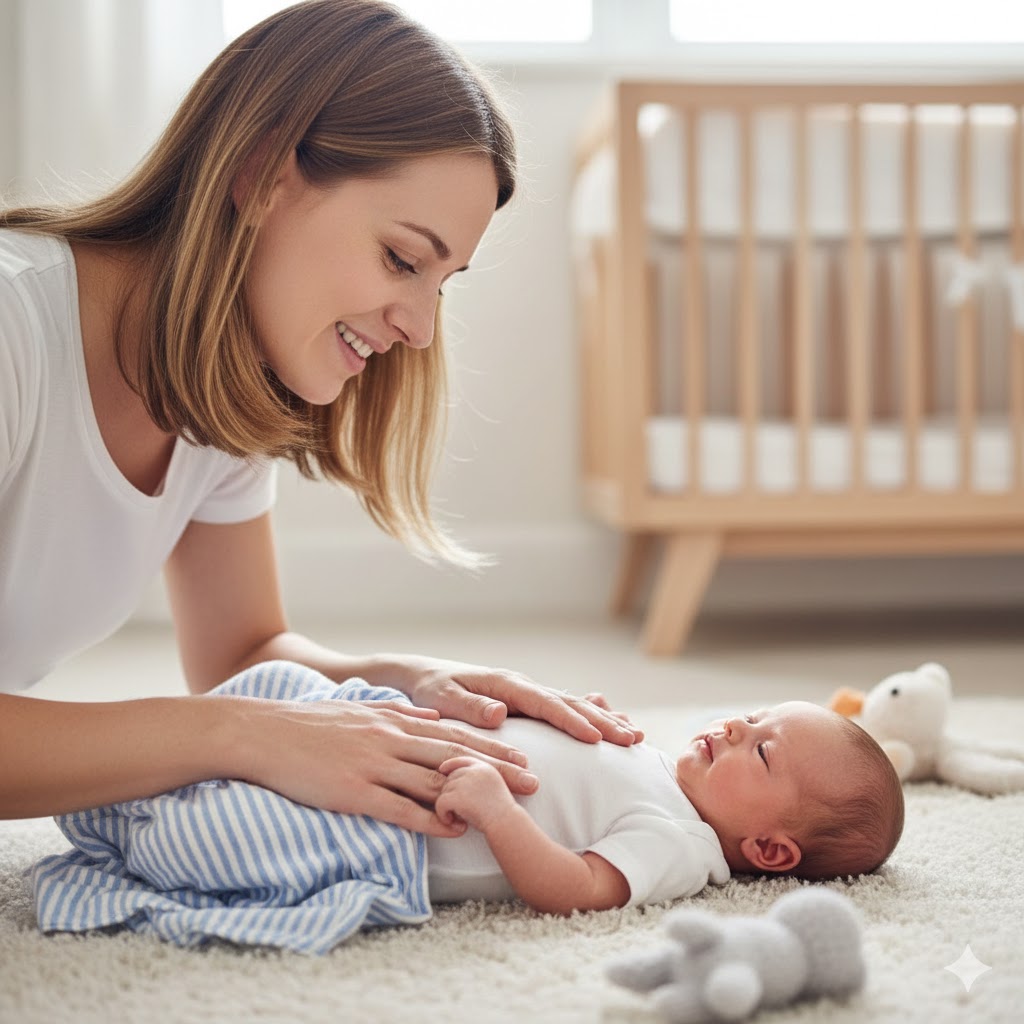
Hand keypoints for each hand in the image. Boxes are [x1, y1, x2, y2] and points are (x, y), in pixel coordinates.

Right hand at [227, 695, 538, 838]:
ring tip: (507, 807)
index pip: (454, 735)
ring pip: (434, 781)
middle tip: (534, 782)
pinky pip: (399, 808)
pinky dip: (429, 820)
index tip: (523, 756)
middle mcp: (391, 740)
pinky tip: (453, 829)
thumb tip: (430, 716)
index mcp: (394, 721)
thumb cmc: (309, 722)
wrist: (262, 733)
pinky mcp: (353, 792)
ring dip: (473, 795)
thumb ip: (398, 711)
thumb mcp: (360, 707)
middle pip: (455, 757)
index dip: (492, 747)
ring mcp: (373, 766)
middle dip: (498, 770)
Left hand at [385, 655, 644, 745]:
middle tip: (632, 739)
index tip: (597, 738)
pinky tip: (613, 722)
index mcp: (506, 685)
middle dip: (602, 721)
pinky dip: (591, 715)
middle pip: (569, 703)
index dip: (572, 721)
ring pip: (573, 704)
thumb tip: (500, 712)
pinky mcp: (528, 702)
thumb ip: (469, 706)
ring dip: (604, 719)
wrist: (425, 676)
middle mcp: (522, 686)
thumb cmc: (430, 690)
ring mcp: (528, 693)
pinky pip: (565, 708)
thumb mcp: (442, 699)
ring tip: (634, 735)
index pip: (545, 704)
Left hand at [435, 756, 516, 832]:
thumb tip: (459, 780)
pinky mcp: (457, 796)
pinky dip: (443, 814)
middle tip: (458, 809)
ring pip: (443, 791)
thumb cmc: (502, 813)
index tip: (442, 769)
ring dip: (447, 806)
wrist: (506, 824)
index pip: (462, 760)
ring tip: (457, 817)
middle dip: (450, 793)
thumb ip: (479, 780)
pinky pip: (440, 803)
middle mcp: (475, 771)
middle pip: (450, 778)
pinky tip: (452, 821)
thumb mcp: (495, 788)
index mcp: (485, 767)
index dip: (450, 765)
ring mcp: (466, 782)